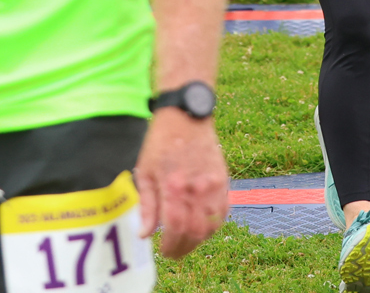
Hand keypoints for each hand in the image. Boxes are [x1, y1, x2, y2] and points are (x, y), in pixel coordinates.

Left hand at [134, 109, 228, 258]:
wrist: (187, 115)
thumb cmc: (161, 142)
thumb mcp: (145, 171)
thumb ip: (147, 206)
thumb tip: (144, 235)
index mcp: (174, 185)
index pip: (175, 228)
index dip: (170, 246)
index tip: (163, 251)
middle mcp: (197, 188)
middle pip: (195, 232)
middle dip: (183, 248)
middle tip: (172, 253)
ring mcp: (214, 185)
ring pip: (212, 227)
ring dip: (198, 240)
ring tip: (185, 242)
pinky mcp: (224, 181)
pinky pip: (223, 213)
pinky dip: (213, 226)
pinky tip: (201, 228)